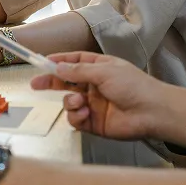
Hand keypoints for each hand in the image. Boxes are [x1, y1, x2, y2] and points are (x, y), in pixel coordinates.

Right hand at [30, 52, 170, 141]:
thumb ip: (79, 72)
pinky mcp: (93, 122)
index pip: (75, 62)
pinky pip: (75, 119)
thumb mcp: (104, 72)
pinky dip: (76, 116)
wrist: (150, 112)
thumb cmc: (131, 85)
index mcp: (99, 68)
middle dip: (51, 82)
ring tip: (79, 102)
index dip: (59, 61)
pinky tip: (84, 114)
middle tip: (35, 83)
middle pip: (67, 82)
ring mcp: (93, 104)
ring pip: (69, 102)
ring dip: (69, 101)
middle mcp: (94, 85)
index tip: (42, 61)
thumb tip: (58, 68)